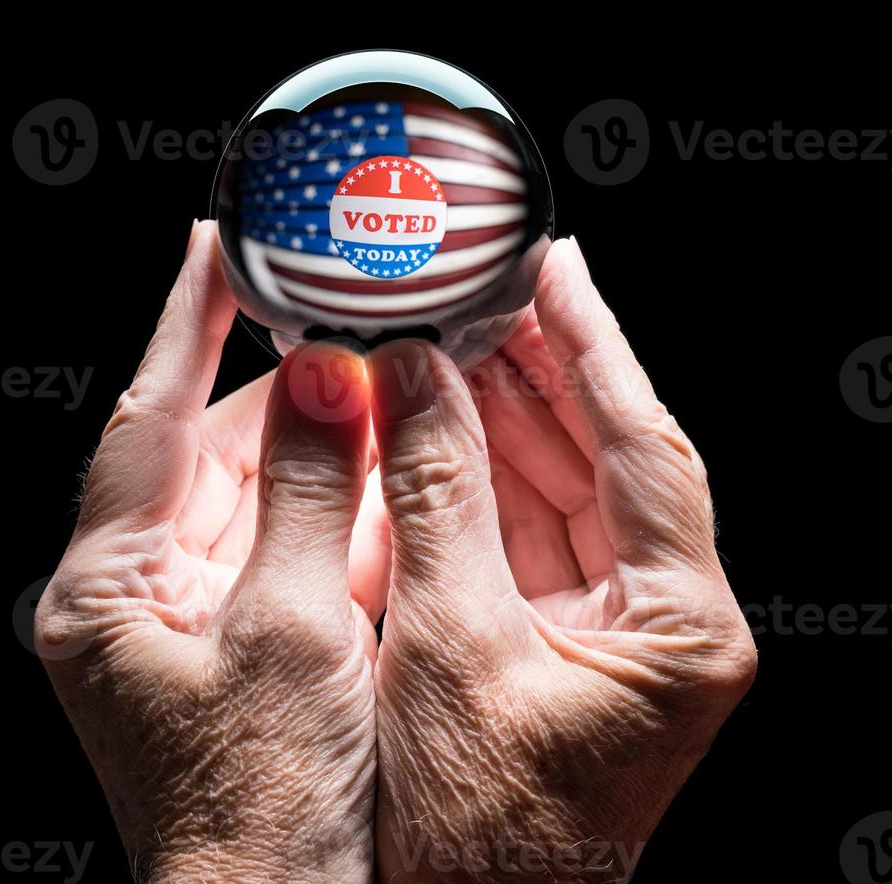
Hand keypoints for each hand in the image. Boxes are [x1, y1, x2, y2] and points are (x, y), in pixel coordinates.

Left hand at [36, 221, 388, 883]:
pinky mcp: (249, 635)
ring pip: (264, 493)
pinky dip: (343, 508)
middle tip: (351, 327)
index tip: (215, 240)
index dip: (184, 321)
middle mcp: (142, 593)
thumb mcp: (288, 635)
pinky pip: (295, 543)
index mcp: (109, 589)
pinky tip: (391, 476)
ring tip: (382, 387)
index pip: (144, 418)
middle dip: (288, 391)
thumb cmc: (266, 811)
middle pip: (215, 451)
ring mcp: (197, 614)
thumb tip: (324, 377)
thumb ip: (302, 493)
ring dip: (325, 447)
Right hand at [369, 237, 756, 882]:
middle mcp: (665, 621)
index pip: (646, 445)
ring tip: (454, 343)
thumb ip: (435, 499)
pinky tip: (444, 426)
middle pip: (607, 456)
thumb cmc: (473, 837)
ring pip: (563, 486)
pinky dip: (483, 476)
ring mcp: (616, 627)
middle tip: (486, 294)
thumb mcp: (451, 648)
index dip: (596, 345)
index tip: (558, 268)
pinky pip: (530, 528)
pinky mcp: (564, 637)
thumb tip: (412, 379)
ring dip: (505, 414)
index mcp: (682, 628)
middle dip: (541, 370)